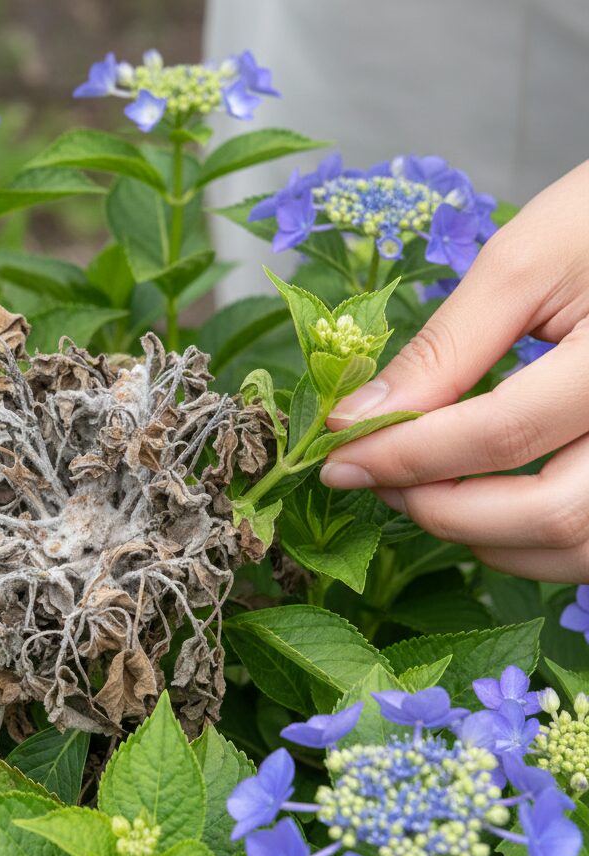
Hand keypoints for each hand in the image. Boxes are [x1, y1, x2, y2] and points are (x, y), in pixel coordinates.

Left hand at [319, 161, 588, 581]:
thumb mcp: (528, 262)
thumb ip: (445, 347)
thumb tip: (355, 418)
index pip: (503, 433)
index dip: (406, 454)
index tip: (337, 458)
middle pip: (552, 516)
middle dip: (442, 509)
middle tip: (374, 477)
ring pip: (576, 548)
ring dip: (483, 537)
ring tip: (418, 490)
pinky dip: (526, 543)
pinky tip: (479, 505)